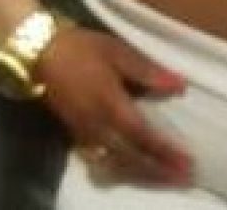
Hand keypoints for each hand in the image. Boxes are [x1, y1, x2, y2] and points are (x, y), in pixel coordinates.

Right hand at [36, 25, 190, 185]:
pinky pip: (99, 162)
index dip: (165, 151)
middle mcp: (97, 126)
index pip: (142, 136)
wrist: (39, 54)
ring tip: (164, 177)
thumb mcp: (119, 52)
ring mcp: (84, 134)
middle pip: (130, 158)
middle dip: (157, 170)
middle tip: (184, 177)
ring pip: (114, 164)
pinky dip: (119, 171)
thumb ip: (148, 72)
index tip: (187, 162)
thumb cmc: (83, 48)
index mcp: (111, 105)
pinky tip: (131, 171)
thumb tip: (180, 86)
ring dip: (140, 174)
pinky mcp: (75, 135)